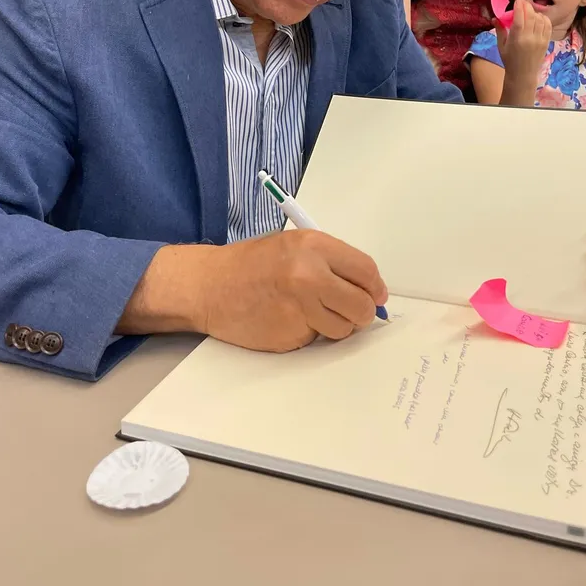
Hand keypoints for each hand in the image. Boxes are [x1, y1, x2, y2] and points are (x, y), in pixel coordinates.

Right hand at [123, 231, 389, 351]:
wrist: (209, 285)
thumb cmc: (251, 264)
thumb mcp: (293, 246)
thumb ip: (330, 263)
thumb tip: (369, 288)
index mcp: (314, 246)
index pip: (366, 271)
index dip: (375, 287)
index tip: (377, 296)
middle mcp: (310, 275)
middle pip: (362, 305)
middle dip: (362, 313)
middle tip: (351, 312)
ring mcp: (300, 307)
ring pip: (344, 328)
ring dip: (336, 326)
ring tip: (310, 312)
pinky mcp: (290, 333)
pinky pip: (317, 339)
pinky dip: (310, 334)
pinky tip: (288, 320)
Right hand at [498, 0, 552, 78]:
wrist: (523, 75)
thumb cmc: (509, 60)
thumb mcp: (501, 46)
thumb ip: (500, 30)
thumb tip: (494, 18)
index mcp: (517, 39)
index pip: (520, 18)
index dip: (519, 7)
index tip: (517, 2)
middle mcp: (530, 38)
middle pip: (531, 16)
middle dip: (527, 7)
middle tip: (522, 4)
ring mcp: (540, 40)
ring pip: (540, 19)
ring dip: (534, 12)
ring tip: (529, 13)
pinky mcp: (546, 42)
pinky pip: (547, 25)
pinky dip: (543, 19)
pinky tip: (538, 18)